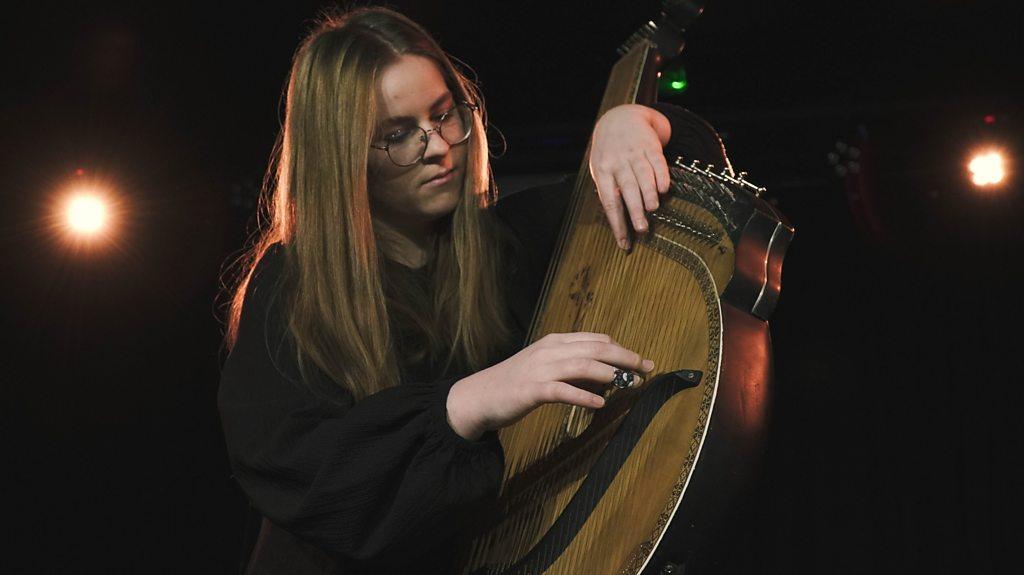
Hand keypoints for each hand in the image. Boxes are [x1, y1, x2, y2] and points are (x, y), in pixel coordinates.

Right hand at [446, 332, 654, 439]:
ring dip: (611, 375)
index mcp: (556, 341)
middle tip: (646, 369)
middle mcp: (551, 350)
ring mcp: (541, 369)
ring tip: (630, 384)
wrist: (480, 396)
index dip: (622, 349)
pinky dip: (584, 396)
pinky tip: (599, 404)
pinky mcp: (533, 390)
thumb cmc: (516, 383)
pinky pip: (564, 391)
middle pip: (596, 348)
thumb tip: (605, 375)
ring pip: (584, 365)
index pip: (596, 339)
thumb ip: (573, 367)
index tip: (641, 362)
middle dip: (625, 357)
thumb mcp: (546, 367)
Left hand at [589, 104, 671, 249]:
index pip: (609, 202)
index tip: (624, 242)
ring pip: (642, 176)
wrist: (621, 117)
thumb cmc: (610, 152)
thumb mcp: (602, 168)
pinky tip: (664, 188)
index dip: (617, 223)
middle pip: (626, 190)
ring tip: (652, 209)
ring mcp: (634, 153)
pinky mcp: (650, 146)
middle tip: (642, 229)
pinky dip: (661, 175)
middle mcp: (618, 163)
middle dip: (634, 210)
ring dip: (648, 193)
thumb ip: (610, 190)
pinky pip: (656, 162)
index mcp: (603, 172)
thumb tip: (618, 220)